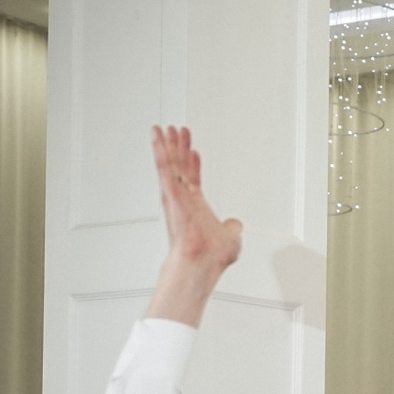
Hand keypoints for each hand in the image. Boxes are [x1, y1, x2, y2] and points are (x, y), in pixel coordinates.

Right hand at [145, 127, 243, 325]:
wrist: (201, 265)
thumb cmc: (211, 258)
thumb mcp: (231, 238)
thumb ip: (232, 228)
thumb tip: (236, 224)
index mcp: (195, 207)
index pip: (192, 178)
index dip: (192, 163)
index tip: (191, 149)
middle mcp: (183, 200)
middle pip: (178, 167)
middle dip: (176, 148)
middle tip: (174, 130)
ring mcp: (176, 197)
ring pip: (169, 164)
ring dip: (166, 145)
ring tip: (163, 128)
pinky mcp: (171, 195)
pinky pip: (165, 169)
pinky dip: (161, 152)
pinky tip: (158, 138)